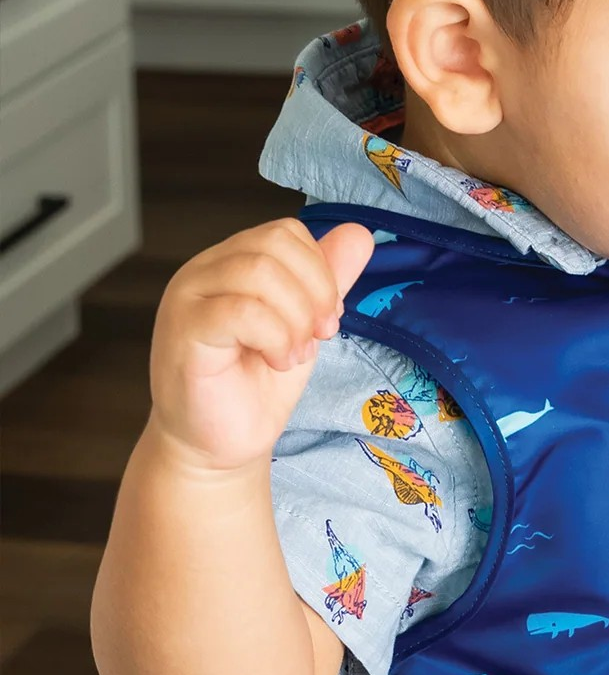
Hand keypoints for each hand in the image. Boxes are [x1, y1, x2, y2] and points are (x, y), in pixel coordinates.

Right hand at [147, 219, 374, 478]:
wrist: (222, 443)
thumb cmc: (257, 383)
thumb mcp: (306, 322)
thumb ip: (327, 278)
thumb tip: (359, 233)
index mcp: (230, 262)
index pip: (286, 232)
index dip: (321, 270)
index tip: (330, 316)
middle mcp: (204, 272)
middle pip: (275, 245)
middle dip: (316, 291)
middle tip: (319, 336)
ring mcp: (188, 299)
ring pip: (260, 272)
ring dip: (296, 317)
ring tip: (294, 354)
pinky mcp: (184, 331)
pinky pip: (241, 310)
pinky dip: (275, 337)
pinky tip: (277, 362)